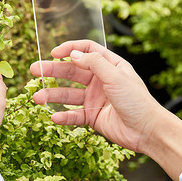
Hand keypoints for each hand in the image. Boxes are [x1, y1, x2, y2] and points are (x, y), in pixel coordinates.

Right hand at [31, 40, 181, 180]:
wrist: (147, 131)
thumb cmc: (137, 100)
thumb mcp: (115, 76)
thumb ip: (93, 63)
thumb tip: (72, 54)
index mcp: (109, 65)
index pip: (85, 50)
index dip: (69, 49)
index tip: (53, 53)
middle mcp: (99, 80)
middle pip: (71, 71)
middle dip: (52, 71)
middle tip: (34, 70)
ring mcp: (94, 98)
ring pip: (68, 94)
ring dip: (52, 95)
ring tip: (37, 98)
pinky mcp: (92, 116)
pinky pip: (73, 114)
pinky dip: (63, 116)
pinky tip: (54, 117)